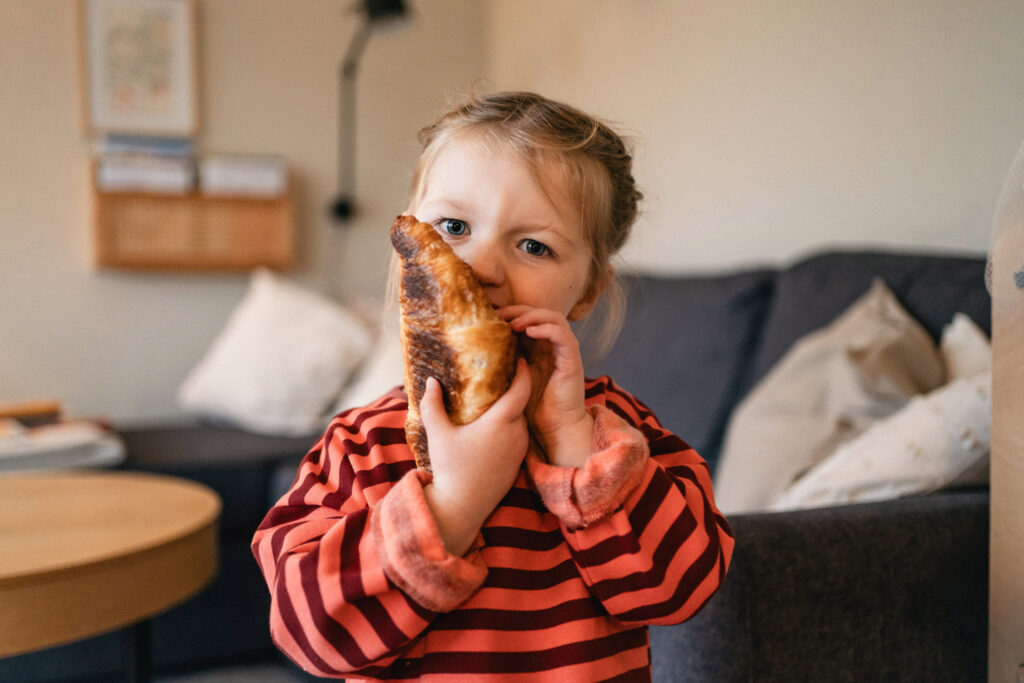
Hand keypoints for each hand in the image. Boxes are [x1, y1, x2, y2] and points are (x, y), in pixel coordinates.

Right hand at [419, 358, 530, 555]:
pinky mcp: (517, 465)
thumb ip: (432, 405)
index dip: (523, 371)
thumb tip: (430, 382)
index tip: (520, 358)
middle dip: (514, 389)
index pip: (521, 389)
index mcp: (501, 423)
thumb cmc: (450, 469)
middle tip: (501, 376)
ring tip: (495, 401)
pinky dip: (509, 428)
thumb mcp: (438, 434)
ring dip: (510, 411)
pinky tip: (493, 428)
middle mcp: (516, 434)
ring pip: (519, 422)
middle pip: (521, 405)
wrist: (461, 508)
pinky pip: (518, 438)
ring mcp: (519, 451)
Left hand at [499, 305, 593, 469]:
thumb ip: (501, 363)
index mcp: (539, 347)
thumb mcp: (510, 379)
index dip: (510, 312)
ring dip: (532, 315)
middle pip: (539, 312)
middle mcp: (553, 346)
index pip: (528, 318)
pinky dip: (547, 328)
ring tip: (514, 324)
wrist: (555, 429)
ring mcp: (564, 351)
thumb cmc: (532, 408)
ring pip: (554, 317)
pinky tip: (529, 331)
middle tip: (499, 315)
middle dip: (519, 310)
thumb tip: (473, 353)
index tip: (490, 316)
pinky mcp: (572, 360)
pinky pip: (563, 335)